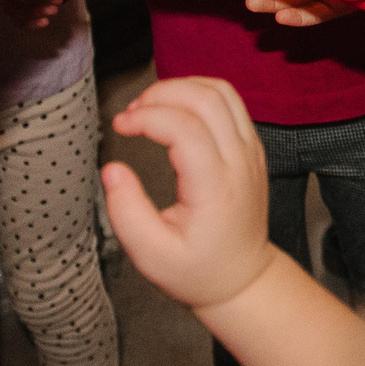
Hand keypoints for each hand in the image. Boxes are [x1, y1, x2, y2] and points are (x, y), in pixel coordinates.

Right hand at [101, 77, 278, 312]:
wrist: (242, 278)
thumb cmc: (196, 270)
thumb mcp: (151, 255)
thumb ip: (126, 212)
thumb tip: (112, 169)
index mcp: (216, 188)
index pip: (186, 128)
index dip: (148, 116)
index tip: (120, 126)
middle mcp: (239, 161)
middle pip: (206, 98)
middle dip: (161, 93)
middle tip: (131, 112)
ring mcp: (251, 150)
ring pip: (222, 92)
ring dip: (181, 87)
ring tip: (148, 107)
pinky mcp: (252, 146)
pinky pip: (230, 102)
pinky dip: (197, 93)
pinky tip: (172, 110)